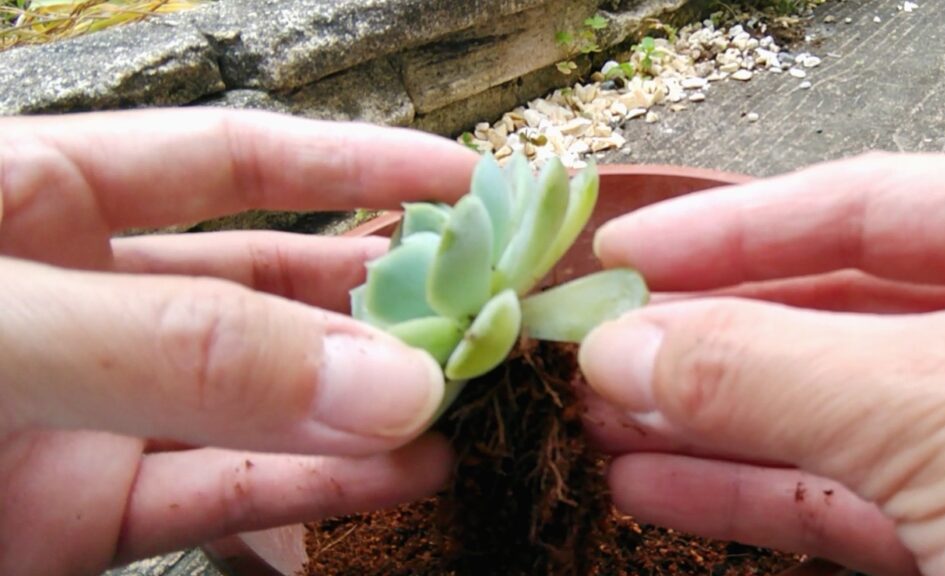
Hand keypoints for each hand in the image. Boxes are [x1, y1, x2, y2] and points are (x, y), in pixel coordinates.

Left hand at [0, 109, 477, 574]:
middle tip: (486, 310)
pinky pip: (224, 495)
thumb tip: (390, 385)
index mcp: (42, 200)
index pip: (230, 162)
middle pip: (270, 289)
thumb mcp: (5, 329)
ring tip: (466, 400)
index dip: (351, 163)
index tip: (462, 180)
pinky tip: (403, 477)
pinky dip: (316, 491)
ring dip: (366, 407)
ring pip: (261, 402)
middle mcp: (86, 302)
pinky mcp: (87, 519)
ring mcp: (94, 414)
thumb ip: (185, 349)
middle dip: (384, 296)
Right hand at [580, 153, 944, 575]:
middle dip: (701, 338)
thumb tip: (620, 349)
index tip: (622, 250)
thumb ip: (770, 370)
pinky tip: (651, 483)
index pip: (864, 204)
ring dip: (700, 421)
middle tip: (599, 348)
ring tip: (601, 419)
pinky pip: (838, 497)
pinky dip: (742, 492)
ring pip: (820, 412)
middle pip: (827, 311)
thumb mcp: (939, 411)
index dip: (727, 227)